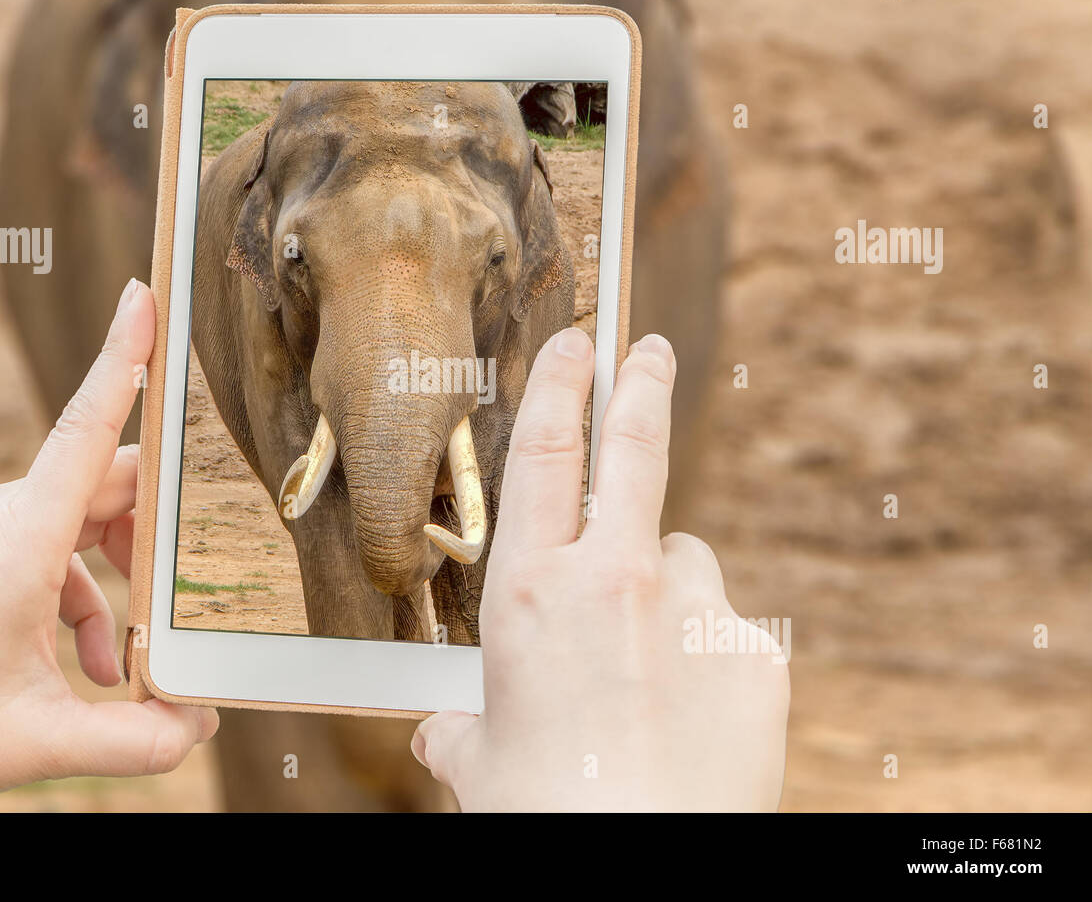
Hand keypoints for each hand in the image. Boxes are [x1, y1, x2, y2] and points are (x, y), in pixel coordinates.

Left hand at [0, 280, 216, 810]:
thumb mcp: (32, 742)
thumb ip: (132, 740)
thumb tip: (199, 730)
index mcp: (20, 542)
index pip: (86, 429)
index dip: (123, 358)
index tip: (146, 292)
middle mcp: (3, 519)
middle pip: (108, 488)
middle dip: (159, 537)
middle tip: (194, 588)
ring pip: (84, 527)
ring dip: (118, 587)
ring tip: (119, 669)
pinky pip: (52, 557)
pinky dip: (81, 603)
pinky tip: (83, 668)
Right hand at [412, 329, 788, 810]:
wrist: (642, 857)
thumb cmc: (546, 811)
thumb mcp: (480, 764)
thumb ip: (462, 731)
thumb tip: (442, 734)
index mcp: (530, 592)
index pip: (543, 452)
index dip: (559, 383)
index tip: (575, 343)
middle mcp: (611, 578)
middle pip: (632, 446)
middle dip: (638, 382)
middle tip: (647, 349)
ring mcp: (693, 608)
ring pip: (679, 558)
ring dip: (660, 587)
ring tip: (645, 670)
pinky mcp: (753, 650)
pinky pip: (721, 627)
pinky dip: (702, 650)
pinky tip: (687, 710)